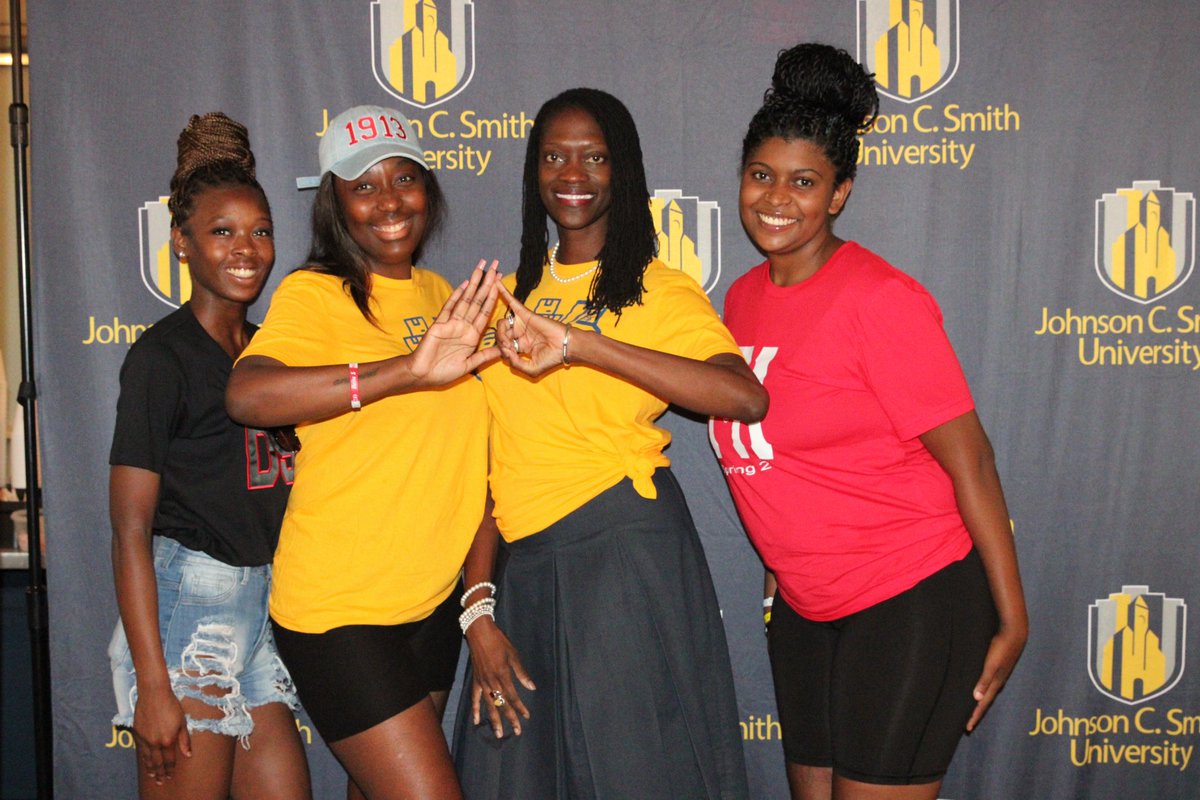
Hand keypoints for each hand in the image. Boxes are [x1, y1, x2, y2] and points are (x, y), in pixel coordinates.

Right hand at [131, 682, 190, 783]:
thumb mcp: (182, 722)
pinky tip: (145, 761)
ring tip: (152, 776)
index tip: (169, 776)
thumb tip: (188, 755)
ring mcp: (144, 738)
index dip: (169, 769)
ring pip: (147, 758)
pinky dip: (143, 758)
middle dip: (159, 773)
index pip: (169, 760)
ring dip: (150, 768)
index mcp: (167, 740)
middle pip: (157, 762)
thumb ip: (184, 740)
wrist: (154, 693)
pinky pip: (140, 750)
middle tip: (160, 782)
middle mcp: (154, 742)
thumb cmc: (172, 705)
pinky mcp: (137, 733)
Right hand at [409, 260, 501, 384]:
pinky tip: (464, 284)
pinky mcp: (439, 325)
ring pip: (466, 300)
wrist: (423, 375)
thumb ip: (485, 356)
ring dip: (474, 283)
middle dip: (487, 283)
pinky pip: (450, 308)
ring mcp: (451, 324)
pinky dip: (457, 296)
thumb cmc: (443, 372)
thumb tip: (502, 351)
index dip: (494, 296)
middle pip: (478, 300)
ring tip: (482, 267)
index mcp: (472, 335)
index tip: (501, 282)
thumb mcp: (469, 364)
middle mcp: (463, 326)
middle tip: (495, 264)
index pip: (486, 312)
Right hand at [465, 617, 535, 737]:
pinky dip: (475, 709)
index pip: (513, 697)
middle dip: (510, 719)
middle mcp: (492, 682)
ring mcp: (483, 682)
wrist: (480, 633)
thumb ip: (521, 673)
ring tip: (498, 733)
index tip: (526, 717)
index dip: (520, 708)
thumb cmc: (499, 642)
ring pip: (489, 705)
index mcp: (503, 675)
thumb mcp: (513, 655)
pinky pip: (475, 698)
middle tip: (516, 732)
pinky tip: (477, 720)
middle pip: (502, 704)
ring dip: (494, 720)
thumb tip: (532, 687)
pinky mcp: (476, 680)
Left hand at [495, 283, 569, 375]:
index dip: (501, 351)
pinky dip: (504, 293)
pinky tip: (496, 283)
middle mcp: (519, 334)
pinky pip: (512, 302)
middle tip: (507, 345)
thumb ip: (516, 364)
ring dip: (501, 331)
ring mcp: (521, 323)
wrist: (566, 347)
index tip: (506, 355)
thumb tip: (505, 353)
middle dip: (500, 341)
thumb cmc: (552, 358)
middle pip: (500, 335)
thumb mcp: (531, 369)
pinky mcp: (525, 314)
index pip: (503, 347)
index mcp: (520, 347)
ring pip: (503, 323)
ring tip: (508, 336)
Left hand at [966, 622, 1026, 730]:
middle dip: (976, 713)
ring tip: (971, 709)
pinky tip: (977, 689)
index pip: (982, 704)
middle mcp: (997, 682)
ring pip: (986, 693)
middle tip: (967, 724)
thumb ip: (984, 680)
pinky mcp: (998, 668)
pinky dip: (981, 691)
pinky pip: (988, 684)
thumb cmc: (1002, 648)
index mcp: (995, 684)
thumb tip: (976, 698)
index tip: (967, 728)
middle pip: (984, 702)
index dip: (974, 716)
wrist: (1015, 634)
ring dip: (978, 702)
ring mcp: (999, 675)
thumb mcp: (991, 664)